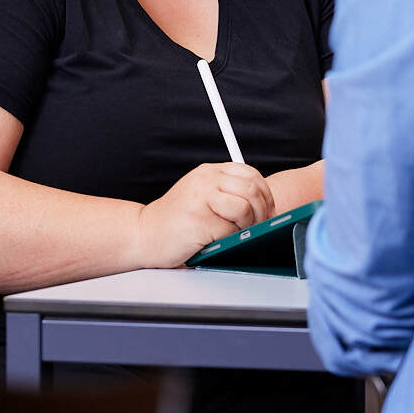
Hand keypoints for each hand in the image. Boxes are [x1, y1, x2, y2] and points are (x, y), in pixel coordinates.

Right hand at [135, 162, 273, 267]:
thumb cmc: (176, 220)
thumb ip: (226, 192)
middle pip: (252, 189)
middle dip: (263, 212)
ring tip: (239, 234)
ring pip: (245, 208)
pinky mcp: (199, 220)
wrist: (145, 234)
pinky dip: (231, 238)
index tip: (268, 211)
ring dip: (248, 225)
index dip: (265, 194)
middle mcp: (206, 180)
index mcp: (209, 172)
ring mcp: (202, 198)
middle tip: (261, 226)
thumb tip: (263, 206)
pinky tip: (221, 240)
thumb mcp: (201, 196)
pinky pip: (230, 229)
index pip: (250, 174)